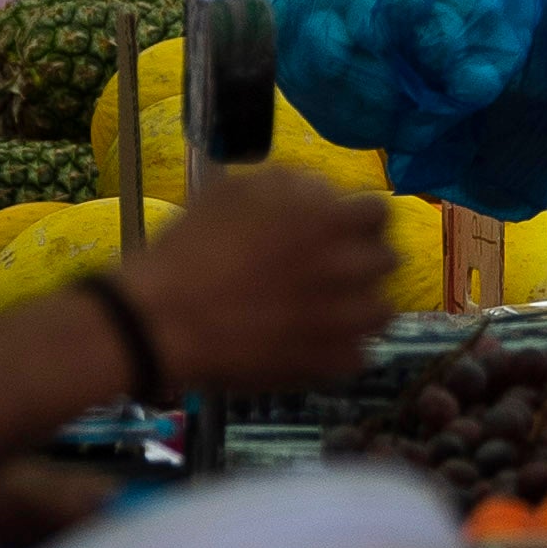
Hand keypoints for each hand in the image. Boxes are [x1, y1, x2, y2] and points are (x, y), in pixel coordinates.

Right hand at [119, 169, 394, 391]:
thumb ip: (290, 185)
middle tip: (327, 271)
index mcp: (330, 220)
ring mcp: (345, 319)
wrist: (160, 318)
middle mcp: (348, 267)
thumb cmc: (190, 248)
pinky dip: (339, 352)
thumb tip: (320, 191)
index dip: (358, 220)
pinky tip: (310, 345)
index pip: (380, 212)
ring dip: (359, 309)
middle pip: (386, 261)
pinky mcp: (330, 362)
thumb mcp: (236, 190)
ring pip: (381, 311)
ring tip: (326, 312)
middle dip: (360, 262)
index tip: (340, 229)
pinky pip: (358, 356)